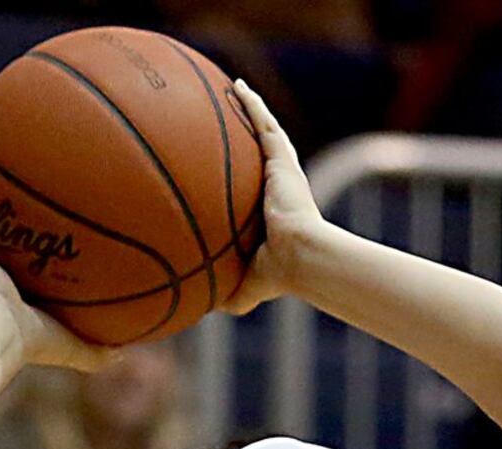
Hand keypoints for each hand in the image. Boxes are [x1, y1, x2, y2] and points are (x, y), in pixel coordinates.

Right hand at [0, 178, 116, 373]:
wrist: (0, 335)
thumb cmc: (36, 343)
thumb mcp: (75, 347)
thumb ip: (98, 351)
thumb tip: (126, 352)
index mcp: (14, 295)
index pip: (21, 271)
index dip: (29, 256)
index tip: (44, 237)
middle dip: (0, 227)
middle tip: (13, 203)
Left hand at [223, 81, 328, 316]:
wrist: (300, 257)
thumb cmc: (278, 276)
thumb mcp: (246, 286)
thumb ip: (226, 293)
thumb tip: (201, 308)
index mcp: (272, 214)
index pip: (254, 191)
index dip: (241, 178)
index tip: (225, 170)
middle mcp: (277, 189)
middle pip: (259, 155)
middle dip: (246, 137)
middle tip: (228, 121)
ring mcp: (281, 172)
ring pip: (263, 134)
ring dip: (250, 112)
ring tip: (233, 91)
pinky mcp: (283, 161)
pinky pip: (264, 125)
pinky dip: (251, 105)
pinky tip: (237, 86)